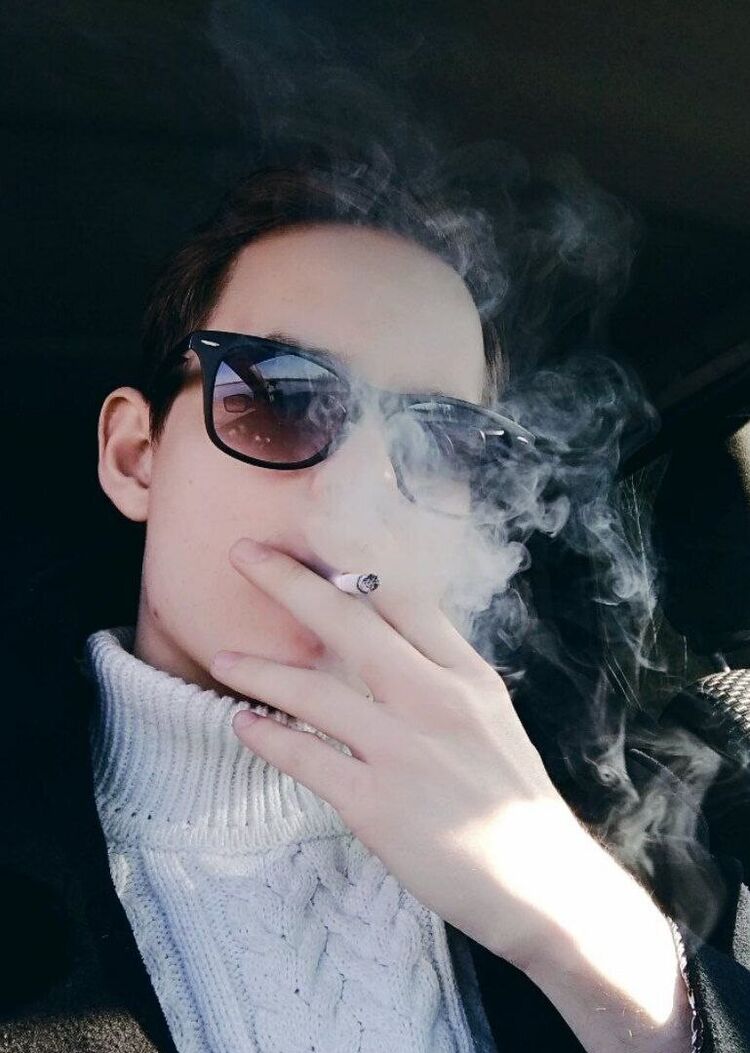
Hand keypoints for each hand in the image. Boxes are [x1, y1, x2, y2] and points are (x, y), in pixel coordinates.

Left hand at [210, 536, 594, 971]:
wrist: (543, 883)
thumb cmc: (513, 798)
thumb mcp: (490, 716)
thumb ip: (442, 673)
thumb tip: (389, 636)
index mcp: (466, 675)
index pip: (403, 599)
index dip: (351, 562)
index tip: (309, 538)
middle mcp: (435, 701)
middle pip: (351, 624)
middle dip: (290, 582)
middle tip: (242, 553)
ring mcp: (404, 751)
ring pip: (315, 692)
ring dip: (260, 670)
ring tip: (222, 658)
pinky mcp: (377, 805)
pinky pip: (307, 760)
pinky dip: (268, 739)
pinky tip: (243, 725)